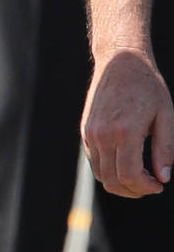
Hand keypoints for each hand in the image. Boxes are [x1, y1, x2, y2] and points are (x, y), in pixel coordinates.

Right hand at [82, 51, 173, 197]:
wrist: (120, 60)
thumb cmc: (147, 85)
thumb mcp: (166, 115)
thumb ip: (165, 148)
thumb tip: (164, 177)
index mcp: (126, 132)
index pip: (130, 176)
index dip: (145, 188)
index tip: (158, 186)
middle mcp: (104, 135)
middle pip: (113, 181)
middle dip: (133, 190)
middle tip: (150, 186)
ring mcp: (91, 133)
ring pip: (101, 174)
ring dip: (120, 183)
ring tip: (139, 177)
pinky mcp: (86, 130)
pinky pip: (94, 160)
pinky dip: (108, 170)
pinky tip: (125, 163)